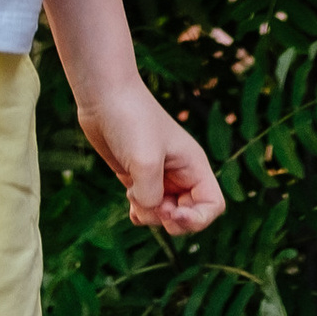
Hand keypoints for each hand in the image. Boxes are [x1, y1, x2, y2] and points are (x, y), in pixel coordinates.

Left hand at [78, 78, 226, 235]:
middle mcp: (180, 172)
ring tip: (131, 195)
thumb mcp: (145, 161)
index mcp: (194, 165)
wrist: (103, 95)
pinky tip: (129, 203)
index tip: (172, 212)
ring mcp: (159, 175)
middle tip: (150, 206)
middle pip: (188, 215)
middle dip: (169, 220)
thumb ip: (151, 195)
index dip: (197, 219)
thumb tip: (146, 209)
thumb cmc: (131, 119)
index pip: (213, 205)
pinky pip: (146, 207)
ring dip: (149, 215)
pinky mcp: (137, 176)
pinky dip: (140, 212)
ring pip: (164, 214)